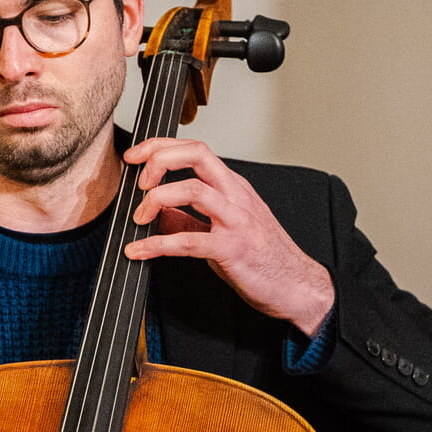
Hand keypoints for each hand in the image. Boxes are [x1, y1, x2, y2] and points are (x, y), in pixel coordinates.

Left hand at [123, 138, 334, 337]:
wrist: (297, 286)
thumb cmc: (264, 257)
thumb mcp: (224, 229)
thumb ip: (190, 219)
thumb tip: (158, 213)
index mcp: (232, 186)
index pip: (195, 149)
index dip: (160, 146)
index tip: (134, 156)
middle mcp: (235, 195)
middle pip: (196, 154)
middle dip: (158, 160)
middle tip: (138, 182)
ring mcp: (237, 220)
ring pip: (193, 190)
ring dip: (156, 199)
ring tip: (139, 219)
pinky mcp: (233, 249)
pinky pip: (189, 241)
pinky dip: (158, 245)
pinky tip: (140, 251)